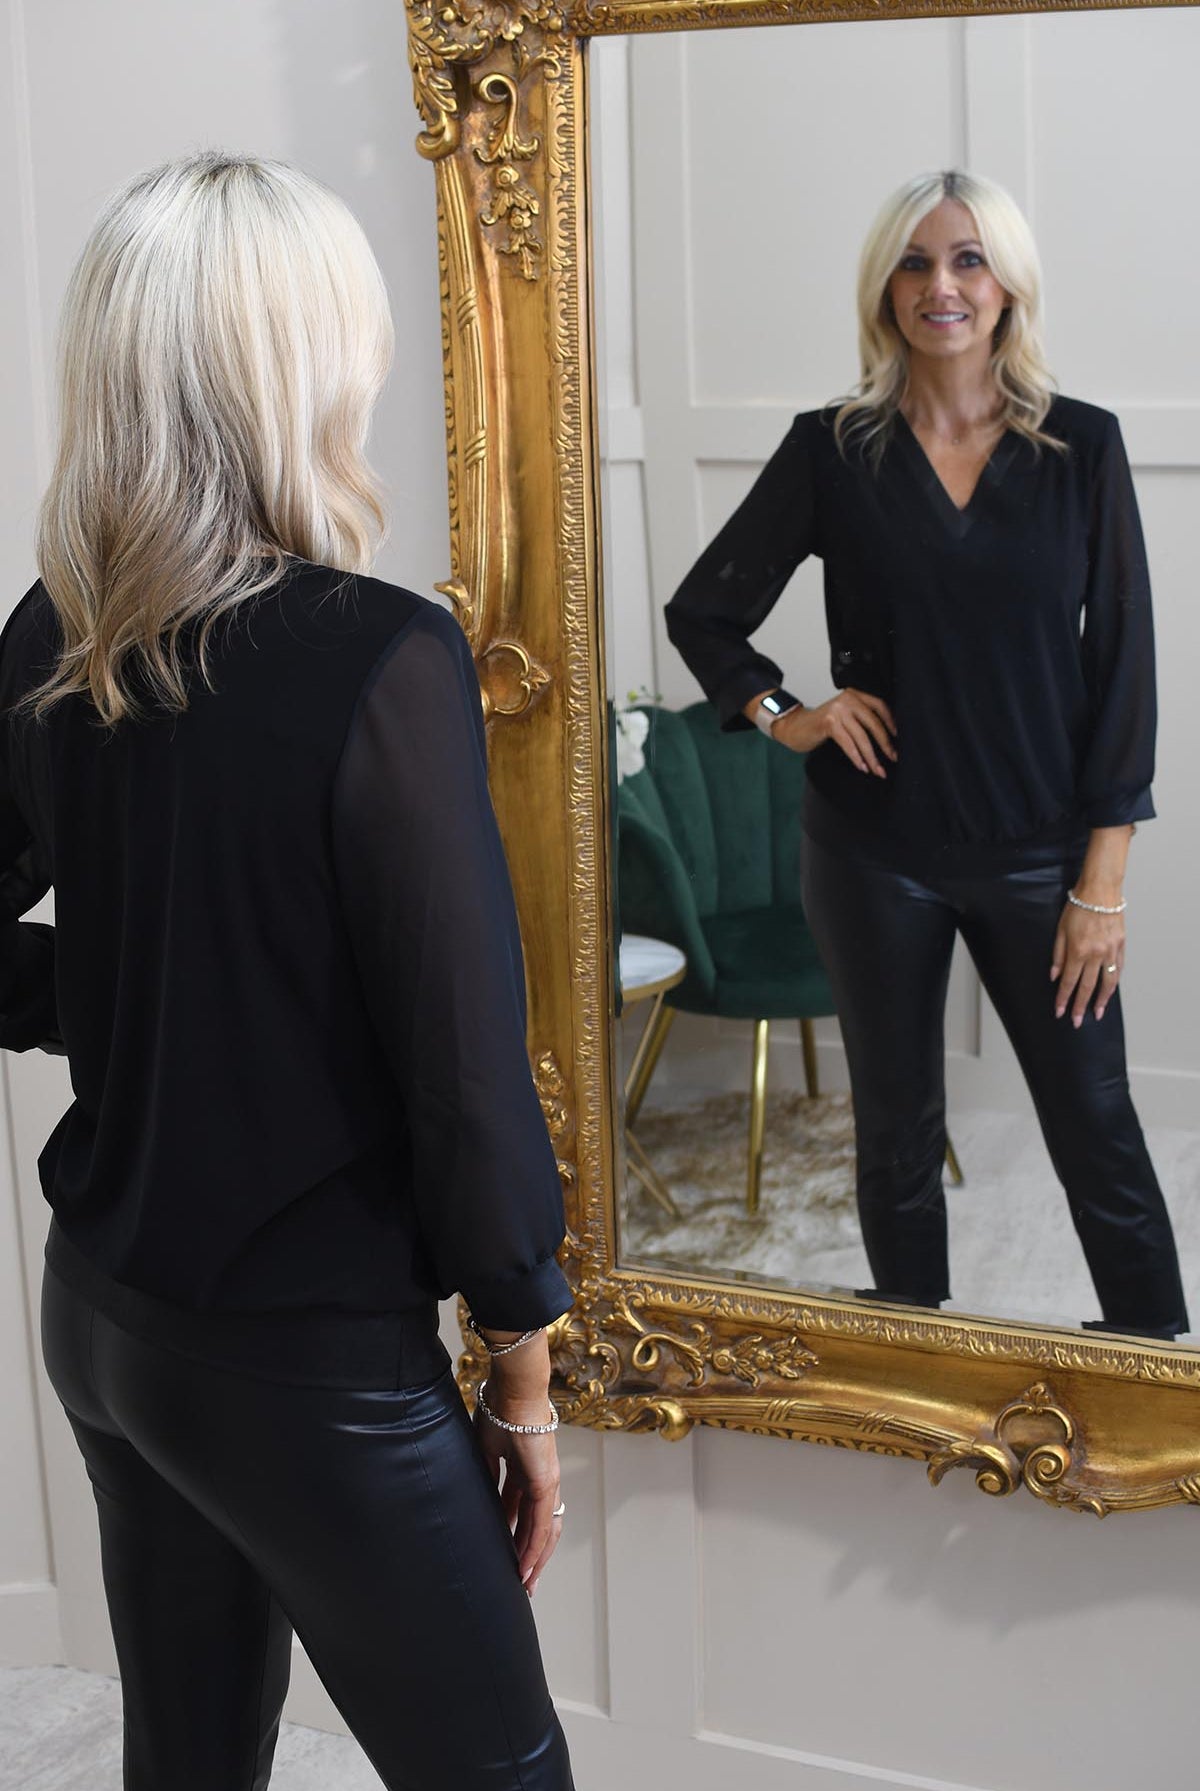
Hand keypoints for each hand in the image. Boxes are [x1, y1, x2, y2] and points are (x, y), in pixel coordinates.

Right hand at [474, 1377, 562, 1596]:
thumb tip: (477, 1494)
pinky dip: (533, 1548)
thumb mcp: (486, 1449)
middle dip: (529, 1556)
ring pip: (544, 1532)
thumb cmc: (498, 1411)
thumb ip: (487, 1474)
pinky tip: (524, 1568)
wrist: (511, 1392)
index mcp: (525, 1472)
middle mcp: (541, 1481)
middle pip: (538, 1528)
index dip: (516, 1537)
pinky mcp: (545, 1483)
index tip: (506, 1557)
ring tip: (524, 1584)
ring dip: (534, 1560)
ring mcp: (547, 1483)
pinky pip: (540, 1524)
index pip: (523, 1514)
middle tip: (520, 1582)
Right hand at [772, 689, 897, 776]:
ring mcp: (837, 710)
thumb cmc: (821, 725)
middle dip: (885, 743)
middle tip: (893, 758)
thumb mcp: (844, 716)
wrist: (795, 727)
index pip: (880, 706)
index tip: (898, 738)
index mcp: (854, 695)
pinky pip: (848, 743)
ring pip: (861, 736)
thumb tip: (886, 738)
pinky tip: (862, 766)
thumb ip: (860, 719)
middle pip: (873, 723)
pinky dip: (856, 757)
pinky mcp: (829, 723)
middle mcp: (847, 699)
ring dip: (871, 756)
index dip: (891, 722)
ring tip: (877, 769)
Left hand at [1051, 902, 1124, 1025]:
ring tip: (1098, 1013)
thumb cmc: (1077, 907)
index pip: (1069, 982)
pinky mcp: (1121, 945)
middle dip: (1081, 1006)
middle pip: (1087, 987)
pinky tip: (1110, 990)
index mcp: (1078, 951)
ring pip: (1107, 982)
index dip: (1064, 999)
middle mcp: (1096, 954)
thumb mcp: (1060, 930)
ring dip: (1102, 1000)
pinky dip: (1114, 982)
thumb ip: (1057, 955)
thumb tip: (1054, 976)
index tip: (1060, 1012)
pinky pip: (1118, 969)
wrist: (1100, 891)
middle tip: (1077, 1022)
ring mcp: (1110, 951)